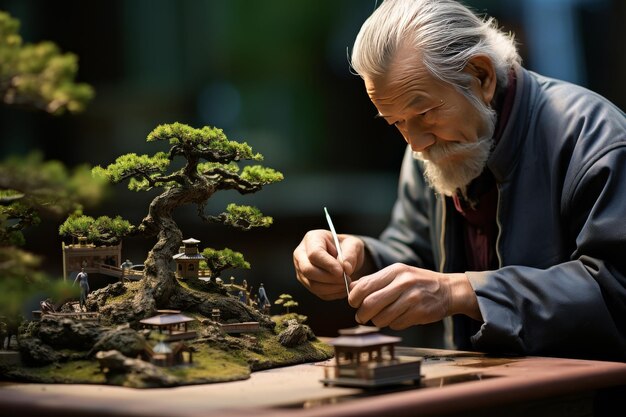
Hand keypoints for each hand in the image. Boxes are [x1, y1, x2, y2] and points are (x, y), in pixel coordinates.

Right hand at [293, 229, 365, 299]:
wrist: (344, 257)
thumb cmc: (347, 247)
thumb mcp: (354, 244)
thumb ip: (350, 254)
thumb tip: (345, 268)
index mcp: (312, 239)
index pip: (314, 254)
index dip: (328, 264)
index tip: (342, 271)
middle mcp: (301, 254)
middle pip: (308, 270)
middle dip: (329, 278)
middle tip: (346, 279)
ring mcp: (301, 270)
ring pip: (312, 284)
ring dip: (332, 287)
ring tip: (346, 283)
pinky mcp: (306, 282)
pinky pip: (317, 292)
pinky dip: (332, 293)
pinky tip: (343, 288)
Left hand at [348, 263, 479, 329]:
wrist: (448, 290)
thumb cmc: (418, 282)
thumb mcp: (397, 274)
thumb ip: (374, 281)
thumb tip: (351, 289)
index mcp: (394, 271)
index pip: (364, 286)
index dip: (354, 298)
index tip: (354, 303)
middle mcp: (403, 283)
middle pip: (370, 304)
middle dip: (362, 314)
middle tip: (362, 317)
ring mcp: (412, 298)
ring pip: (381, 318)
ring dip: (378, 321)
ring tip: (383, 316)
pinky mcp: (419, 313)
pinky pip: (395, 325)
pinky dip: (393, 324)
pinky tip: (400, 317)